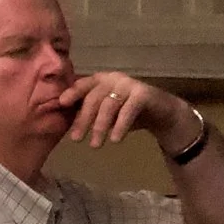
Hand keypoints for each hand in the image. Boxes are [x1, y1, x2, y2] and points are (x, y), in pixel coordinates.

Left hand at [59, 70, 188, 148]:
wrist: (162, 113)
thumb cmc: (128, 112)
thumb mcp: (106, 112)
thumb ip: (89, 112)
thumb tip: (67, 121)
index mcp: (101, 80)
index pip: (83, 84)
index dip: (72, 93)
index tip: (61, 104)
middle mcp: (114, 78)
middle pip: (94, 97)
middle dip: (84, 119)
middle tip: (76, 139)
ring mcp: (129, 84)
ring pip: (109, 105)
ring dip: (100, 126)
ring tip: (95, 145)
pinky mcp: (143, 94)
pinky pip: (128, 110)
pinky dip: (120, 125)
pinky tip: (115, 140)